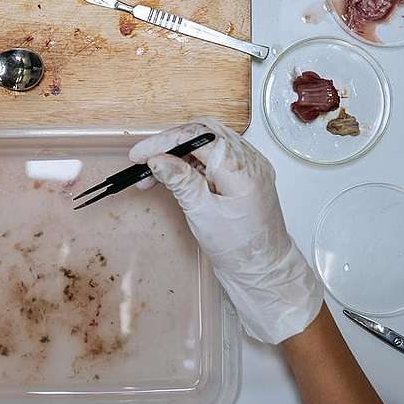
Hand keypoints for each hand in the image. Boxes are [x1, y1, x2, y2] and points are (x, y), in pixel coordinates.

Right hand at [129, 116, 321, 343]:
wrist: (263, 271)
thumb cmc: (240, 250)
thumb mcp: (203, 216)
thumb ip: (181, 182)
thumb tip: (158, 160)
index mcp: (242, 169)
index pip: (198, 137)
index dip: (164, 141)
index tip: (140, 154)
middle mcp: (250, 160)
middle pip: (203, 132)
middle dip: (170, 142)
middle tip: (144, 159)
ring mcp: (249, 165)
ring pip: (207, 142)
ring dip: (178, 152)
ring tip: (154, 173)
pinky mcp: (243, 174)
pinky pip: (214, 156)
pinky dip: (191, 161)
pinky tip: (173, 175)